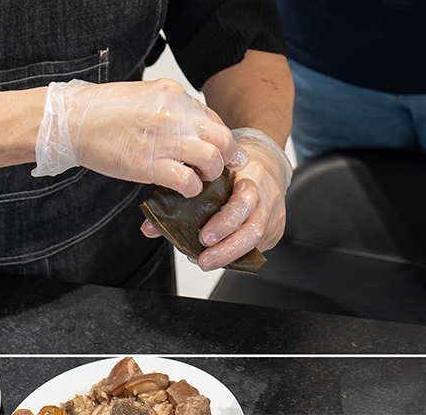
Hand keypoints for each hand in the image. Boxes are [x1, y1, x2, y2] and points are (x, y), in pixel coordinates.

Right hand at [31, 78, 239, 196]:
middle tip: (222, 167)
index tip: (224, 151)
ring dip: (211, 173)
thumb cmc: (105, 109)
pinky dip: (191, 189)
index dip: (222, 138)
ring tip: (201, 178)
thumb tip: (196, 125)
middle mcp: (173, 114)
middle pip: (222, 137)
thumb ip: (174, 108)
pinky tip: (184, 189)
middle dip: (228, 156)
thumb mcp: (147, 95)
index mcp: (174, 94)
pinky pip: (186, 181)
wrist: (72, 120)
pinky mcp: (147, 164)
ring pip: (211, 159)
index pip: (213, 119)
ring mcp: (162, 139)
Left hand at [195, 128, 292, 270]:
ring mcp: (273, 216)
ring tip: (207, 261)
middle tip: (204, 258)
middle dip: (227, 248)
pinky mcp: (275, 230)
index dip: (224, 223)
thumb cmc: (235, 169)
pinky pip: (258, 247)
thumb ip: (182, 198)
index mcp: (250, 178)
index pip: (242, 203)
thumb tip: (150, 226)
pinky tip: (222, 256)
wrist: (267, 164)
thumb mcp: (211, 175)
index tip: (203, 236)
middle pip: (253, 229)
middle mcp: (266, 198)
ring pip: (257, 241)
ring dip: (230, 255)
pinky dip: (238, 254)